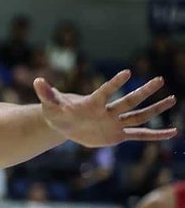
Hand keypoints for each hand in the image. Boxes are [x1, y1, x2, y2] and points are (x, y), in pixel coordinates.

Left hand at [35, 71, 176, 146]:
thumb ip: (46, 93)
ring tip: (172, 99)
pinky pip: (139, 135)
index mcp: (93, 103)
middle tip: (159, 79)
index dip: (113, 83)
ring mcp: (114, 123)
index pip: (105, 92)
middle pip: (128, 101)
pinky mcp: (117, 135)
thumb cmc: (57, 111)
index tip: (126, 72)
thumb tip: (36, 80)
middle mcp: (107, 111)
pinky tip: (172, 133)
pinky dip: (155, 135)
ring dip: (155, 109)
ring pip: (139, 116)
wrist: (64, 123)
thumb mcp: (50, 105)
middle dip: (143, 91)